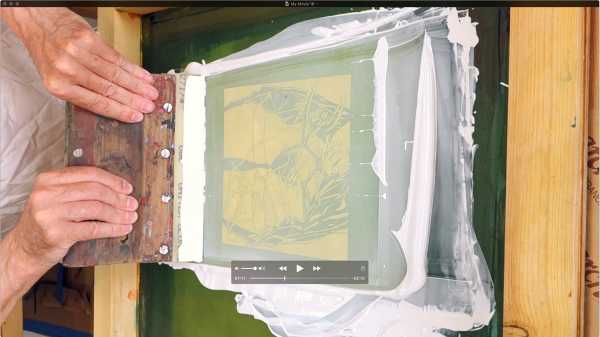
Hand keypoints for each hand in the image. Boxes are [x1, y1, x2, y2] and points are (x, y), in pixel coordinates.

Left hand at [0, 8, 157, 122]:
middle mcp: (67, 70)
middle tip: (148, 106)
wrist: (39, 22)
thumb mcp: (58, 76)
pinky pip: (115, 57)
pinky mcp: (88, 39)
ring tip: (150, 92)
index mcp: (58, 86)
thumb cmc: (48, 50)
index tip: (135, 116)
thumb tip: (114, 103)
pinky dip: (131, 68)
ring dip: (137, 85)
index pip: (96, 103)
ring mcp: (78, 53)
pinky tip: (142, 75)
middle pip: (109, 90)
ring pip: (115, 74)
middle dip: (133, 100)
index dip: (120, 111)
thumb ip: (82, 90)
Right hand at [10, 166, 137, 268]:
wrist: (25, 248)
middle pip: (94, 191)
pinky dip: (112, 229)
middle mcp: (46, 194)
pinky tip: (123, 229)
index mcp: (48, 179)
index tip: (127, 188)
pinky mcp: (56, 234)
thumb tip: (119, 188)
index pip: (88, 174)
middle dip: (118, 198)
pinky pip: (92, 229)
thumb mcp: (56, 198)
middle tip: (132, 204)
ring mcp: (50, 214)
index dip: (112, 180)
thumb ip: (78, 188)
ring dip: (118, 214)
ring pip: (95, 209)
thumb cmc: (48, 220)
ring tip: (131, 217)